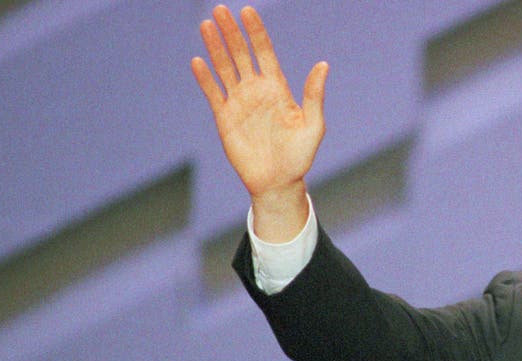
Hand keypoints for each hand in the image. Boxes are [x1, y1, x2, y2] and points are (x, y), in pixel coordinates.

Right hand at [191, 5, 327, 240]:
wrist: (278, 182)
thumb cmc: (300, 156)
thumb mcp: (313, 126)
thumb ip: (314, 95)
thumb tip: (323, 65)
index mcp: (278, 88)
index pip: (264, 52)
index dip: (256, 32)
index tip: (247, 11)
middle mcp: (256, 90)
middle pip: (240, 54)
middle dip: (231, 32)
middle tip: (220, 9)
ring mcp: (239, 102)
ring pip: (224, 68)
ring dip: (215, 47)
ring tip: (206, 25)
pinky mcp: (224, 118)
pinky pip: (213, 93)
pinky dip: (205, 78)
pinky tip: (198, 61)